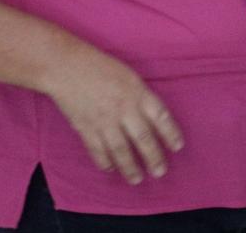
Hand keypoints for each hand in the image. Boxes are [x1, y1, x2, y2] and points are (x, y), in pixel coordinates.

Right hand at [44, 45, 183, 184]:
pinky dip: (105, 162)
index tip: (178, 147)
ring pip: (120, 150)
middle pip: (143, 138)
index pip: (161, 117)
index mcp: (138, 93)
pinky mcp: (85, 128)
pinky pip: (97, 151)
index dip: (171, 133)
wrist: (67, 68)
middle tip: (160, 172)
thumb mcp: (130, 76)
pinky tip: (111, 170)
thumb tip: (153, 117)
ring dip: (130, 167)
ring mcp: (103, 120)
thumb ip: (141, 96)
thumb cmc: (101, 67)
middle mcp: (123, 109)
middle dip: (153, 157)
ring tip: (137, 179)